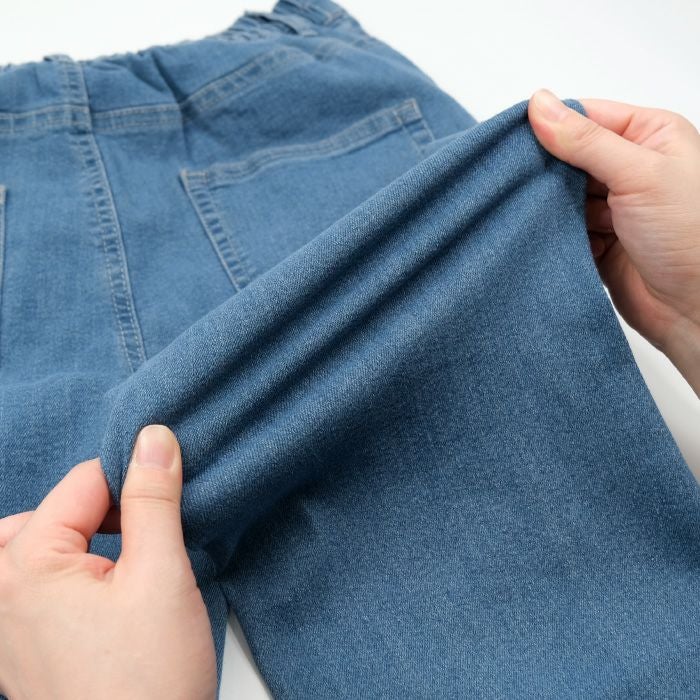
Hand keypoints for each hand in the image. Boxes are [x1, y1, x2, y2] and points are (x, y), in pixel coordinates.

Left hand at [0, 425, 216, 699]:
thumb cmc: (149, 681)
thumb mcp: (163, 574)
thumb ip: (153, 499)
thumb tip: (153, 438)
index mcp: (26, 569)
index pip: (82, 484)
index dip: (132, 479)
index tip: (169, 492)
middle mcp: (1, 598)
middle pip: (45, 514)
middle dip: (97, 509)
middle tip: (144, 527)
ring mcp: (6, 631)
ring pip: (32, 550)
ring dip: (79, 538)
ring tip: (124, 554)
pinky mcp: (23, 654)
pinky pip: (30, 589)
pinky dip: (67, 571)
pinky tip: (104, 590)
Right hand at [528, 89, 699, 395]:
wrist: (696, 309)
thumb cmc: (693, 236)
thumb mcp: (639, 173)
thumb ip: (586, 140)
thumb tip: (540, 104)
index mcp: (649, 136)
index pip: (585, 117)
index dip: (549, 126)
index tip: (514, 140)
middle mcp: (630, 169)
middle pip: (568, 157)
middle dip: (544, 171)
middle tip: (514, 180)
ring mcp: (613, 207)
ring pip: (561, 196)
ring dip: (546, 206)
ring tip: (532, 213)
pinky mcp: (598, 243)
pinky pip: (563, 230)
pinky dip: (551, 234)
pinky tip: (542, 236)